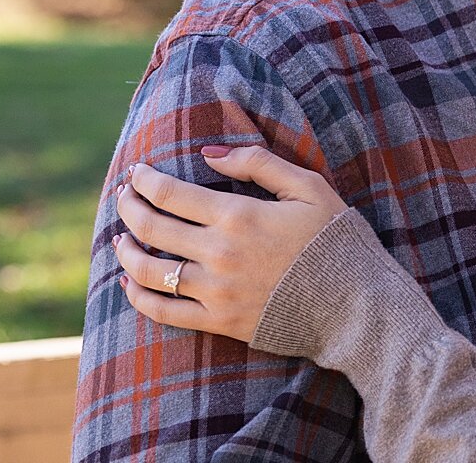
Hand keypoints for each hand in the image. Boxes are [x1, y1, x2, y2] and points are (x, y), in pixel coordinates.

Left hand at [112, 146, 347, 342]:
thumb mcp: (309, 187)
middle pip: (152, 227)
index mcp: (239, 215)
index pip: (171, 193)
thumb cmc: (335, 239)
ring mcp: (216, 291)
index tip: (136, 171)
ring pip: (148, 271)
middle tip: (121, 195)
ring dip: (126, 251)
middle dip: (128, 206)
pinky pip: (163, 312)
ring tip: (120, 238)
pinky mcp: (219, 322)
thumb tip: (208, 153)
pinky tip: (129, 284)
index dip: (146, 179)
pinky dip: (138, 297)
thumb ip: (259, 163)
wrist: (355, 304)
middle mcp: (219, 253)